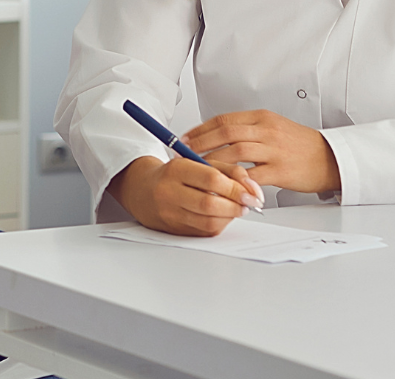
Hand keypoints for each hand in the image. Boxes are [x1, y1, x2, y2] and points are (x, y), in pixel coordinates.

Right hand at [110, 154, 260, 236]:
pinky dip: (220, 224)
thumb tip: (252, 189)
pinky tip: (223, 216)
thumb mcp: (197, 163)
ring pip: (209, 222)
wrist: (142, 190)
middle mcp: (169, 192)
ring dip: (231, 217)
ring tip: (237, 208)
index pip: (212, 180)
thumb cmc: (173, 175)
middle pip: (210, 204)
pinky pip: (205, 232)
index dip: (237, 188)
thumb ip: (227, 170)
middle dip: (236, 206)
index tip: (252, 193)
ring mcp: (170, 214)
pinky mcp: (174, 230)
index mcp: (176, 170)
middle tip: (248, 204)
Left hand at [184, 109, 340, 194]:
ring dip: (212, 160)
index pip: (224, 119)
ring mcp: (274, 150)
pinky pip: (251, 175)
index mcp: (262, 118)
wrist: (330, 157)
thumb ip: (248, 129)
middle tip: (183, 152)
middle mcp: (266, 130)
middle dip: (200, 143)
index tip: (185, 138)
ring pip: (235, 152)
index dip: (201, 129)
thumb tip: (217, 134)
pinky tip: (222, 186)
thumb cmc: (300, 144)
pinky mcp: (280, 170)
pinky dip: (234, 181)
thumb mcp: (273, 127)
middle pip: (225, 132)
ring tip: (196, 169)